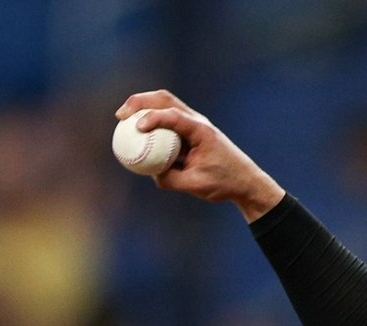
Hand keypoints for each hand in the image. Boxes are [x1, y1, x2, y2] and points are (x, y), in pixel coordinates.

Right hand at [115, 91, 283, 219]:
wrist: (246, 182)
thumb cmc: (225, 183)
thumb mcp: (196, 185)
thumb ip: (171, 180)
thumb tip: (151, 174)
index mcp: (201, 130)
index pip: (173, 116)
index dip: (153, 117)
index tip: (137, 127)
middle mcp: (197, 121)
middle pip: (165, 99)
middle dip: (140, 102)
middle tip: (121, 115)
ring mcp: (194, 124)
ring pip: (165, 105)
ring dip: (143, 106)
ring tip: (123, 117)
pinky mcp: (191, 132)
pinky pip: (167, 122)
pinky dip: (151, 121)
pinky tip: (136, 132)